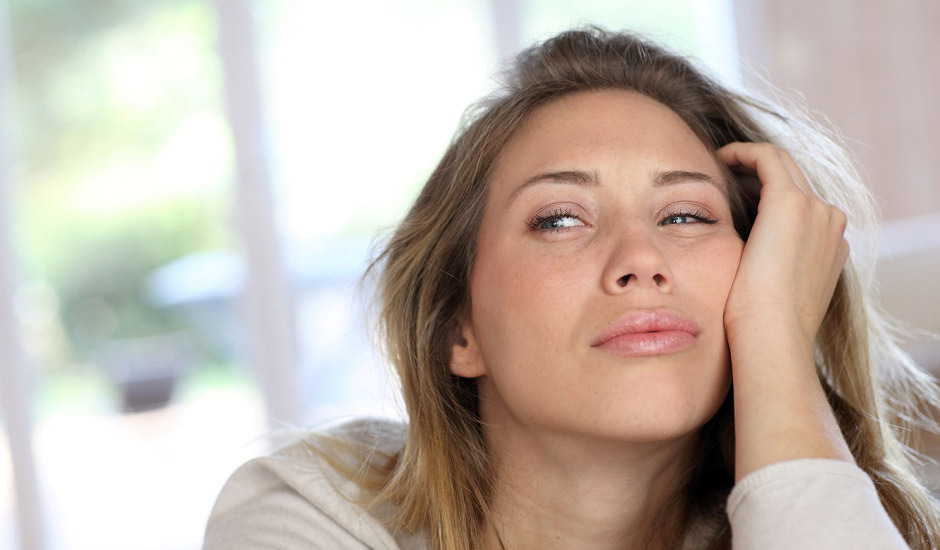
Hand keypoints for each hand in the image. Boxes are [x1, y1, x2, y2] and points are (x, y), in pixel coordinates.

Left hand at [716, 142, 853, 478]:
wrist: (771, 338)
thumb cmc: (763, 333)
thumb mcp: (772, 302)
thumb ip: (768, 280)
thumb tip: (743, 281)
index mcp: (830, 248)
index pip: (803, 207)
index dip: (771, 196)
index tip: (739, 196)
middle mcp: (831, 223)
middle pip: (796, 180)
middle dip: (762, 174)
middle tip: (728, 173)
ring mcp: (816, 210)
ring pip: (782, 166)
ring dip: (752, 162)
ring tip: (722, 164)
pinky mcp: (790, 201)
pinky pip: (766, 157)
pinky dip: (743, 153)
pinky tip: (719, 159)